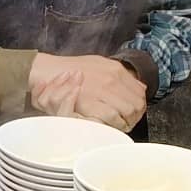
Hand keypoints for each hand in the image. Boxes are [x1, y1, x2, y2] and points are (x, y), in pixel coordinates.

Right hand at [29, 54, 145, 131]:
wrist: (51, 72)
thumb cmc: (71, 70)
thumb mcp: (99, 64)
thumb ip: (119, 75)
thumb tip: (138, 86)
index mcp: (115, 69)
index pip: (140, 91)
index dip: (140, 104)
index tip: (135, 112)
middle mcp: (113, 79)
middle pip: (137, 103)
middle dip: (136, 116)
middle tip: (129, 122)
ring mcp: (103, 91)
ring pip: (129, 111)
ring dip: (127, 122)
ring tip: (120, 126)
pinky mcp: (93, 103)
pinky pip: (114, 118)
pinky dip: (115, 125)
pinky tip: (111, 127)